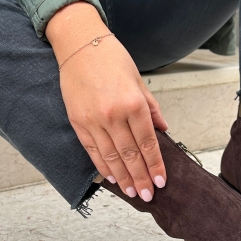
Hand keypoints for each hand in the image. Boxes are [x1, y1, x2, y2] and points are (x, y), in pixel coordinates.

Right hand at [47, 2, 168, 200]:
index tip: (161, 181)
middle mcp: (113, 115)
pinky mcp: (78, 122)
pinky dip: (102, 166)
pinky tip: (111, 178)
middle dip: (141, 178)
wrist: (79, 45)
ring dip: (123, 178)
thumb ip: (151, 108)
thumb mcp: (139, 80)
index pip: (148, 143)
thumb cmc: (111, 58)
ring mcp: (93, 120)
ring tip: (132, 192)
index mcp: (133, 104)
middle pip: (130, 155)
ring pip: (111, 157)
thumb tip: (163, 131)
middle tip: (148, 195)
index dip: (155, 165)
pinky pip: (92, 151)